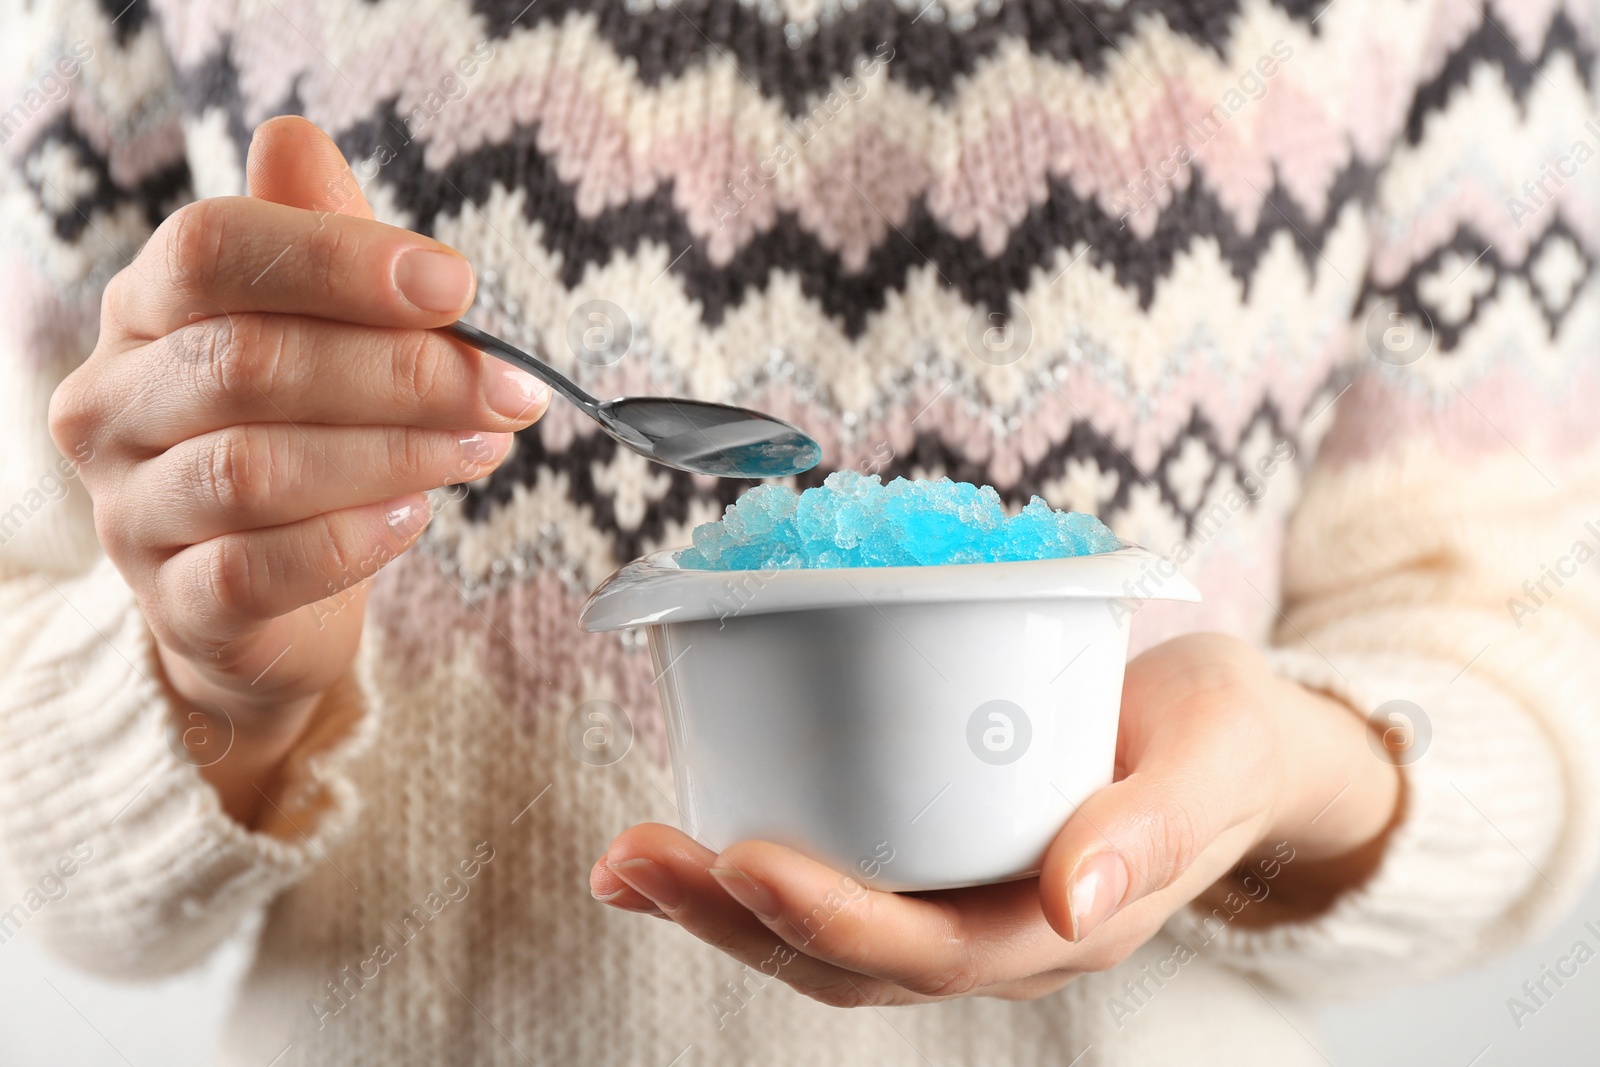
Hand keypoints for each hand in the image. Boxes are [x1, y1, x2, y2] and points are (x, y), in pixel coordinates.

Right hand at [47, 117, 548, 820]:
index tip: (457, 285)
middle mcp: (116, 404)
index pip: (211, 250)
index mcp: (147, 313)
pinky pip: (255, 569)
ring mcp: (131, 511)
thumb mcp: (318, 336)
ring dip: (392, 453)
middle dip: (399, 371)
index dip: (338, 259)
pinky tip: (415, 518)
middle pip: (247, 362)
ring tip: (481, 449)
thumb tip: (298, 138)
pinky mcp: (174, 605)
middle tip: (504, 389)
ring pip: (254, 468)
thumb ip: (319, 251)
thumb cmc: (301, 445)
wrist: (264, 606)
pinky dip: (351, 541)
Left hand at [589, 633, 1399, 1005]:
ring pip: (824, 937)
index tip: (745, 857)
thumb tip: (1072, 900)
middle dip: (732, 918)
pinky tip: (680, 838)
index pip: (935, 949)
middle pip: (849, 959)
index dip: (834, 918)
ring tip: (624, 862)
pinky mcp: (933, 857)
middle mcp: (999, 933)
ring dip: (715, 906)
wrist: (1235, 742)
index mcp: (1070, 924)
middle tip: (634, 857)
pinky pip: (834, 880)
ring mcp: (961, 903)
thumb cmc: (1227, 737)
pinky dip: (744, 871)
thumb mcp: (1218, 754)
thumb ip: (1157, 826)